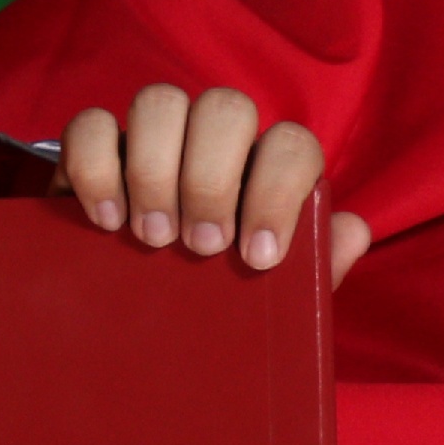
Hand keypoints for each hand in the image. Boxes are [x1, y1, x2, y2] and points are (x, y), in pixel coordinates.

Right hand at [54, 83, 371, 286]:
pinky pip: (90, 124)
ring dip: (155, 171)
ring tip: (152, 240)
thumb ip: (318, 269)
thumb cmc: (225, 312)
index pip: (291, 144)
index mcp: (267, 171)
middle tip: (202, 248)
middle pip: (225, 108)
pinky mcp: (96, 151)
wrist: (149, 343)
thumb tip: (353, 230)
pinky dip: (95, 166)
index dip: (278, 190)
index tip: (258, 256)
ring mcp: (154, 139)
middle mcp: (215, 142)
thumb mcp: (275, 302)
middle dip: (212, 179)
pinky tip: (105, 221)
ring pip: (159, 102)